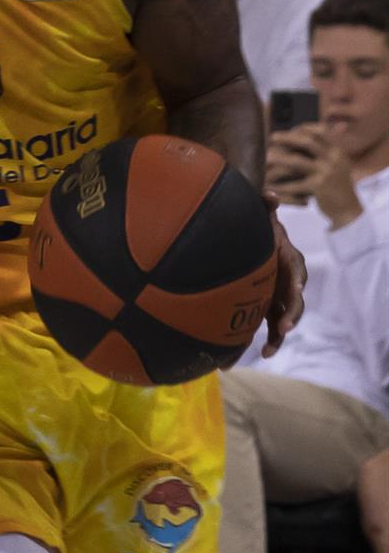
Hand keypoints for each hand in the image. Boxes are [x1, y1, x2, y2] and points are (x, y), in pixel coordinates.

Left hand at [260, 205, 305, 357]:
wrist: (253, 243)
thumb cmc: (259, 229)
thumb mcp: (262, 216)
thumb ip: (264, 204)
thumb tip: (270, 197)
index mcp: (290, 261)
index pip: (299, 271)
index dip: (299, 280)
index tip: (297, 288)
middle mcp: (289, 283)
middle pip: (296, 302)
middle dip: (292, 316)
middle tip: (284, 328)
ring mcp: (280, 298)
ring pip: (285, 321)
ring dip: (279, 336)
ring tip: (267, 350)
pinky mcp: (269, 310)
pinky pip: (270, 328)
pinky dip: (265, 341)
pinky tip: (254, 355)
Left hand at [267, 123, 361, 228]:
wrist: (349, 209)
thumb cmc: (338, 186)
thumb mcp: (338, 163)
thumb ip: (327, 148)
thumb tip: (318, 129)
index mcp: (337, 150)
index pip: (319, 132)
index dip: (302, 129)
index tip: (289, 130)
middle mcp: (334, 158)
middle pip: (307, 142)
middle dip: (287, 138)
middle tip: (272, 137)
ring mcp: (327, 173)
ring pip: (297, 162)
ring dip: (279, 158)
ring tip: (266, 158)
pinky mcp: (320, 188)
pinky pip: (296, 185)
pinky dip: (282, 185)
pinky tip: (270, 186)